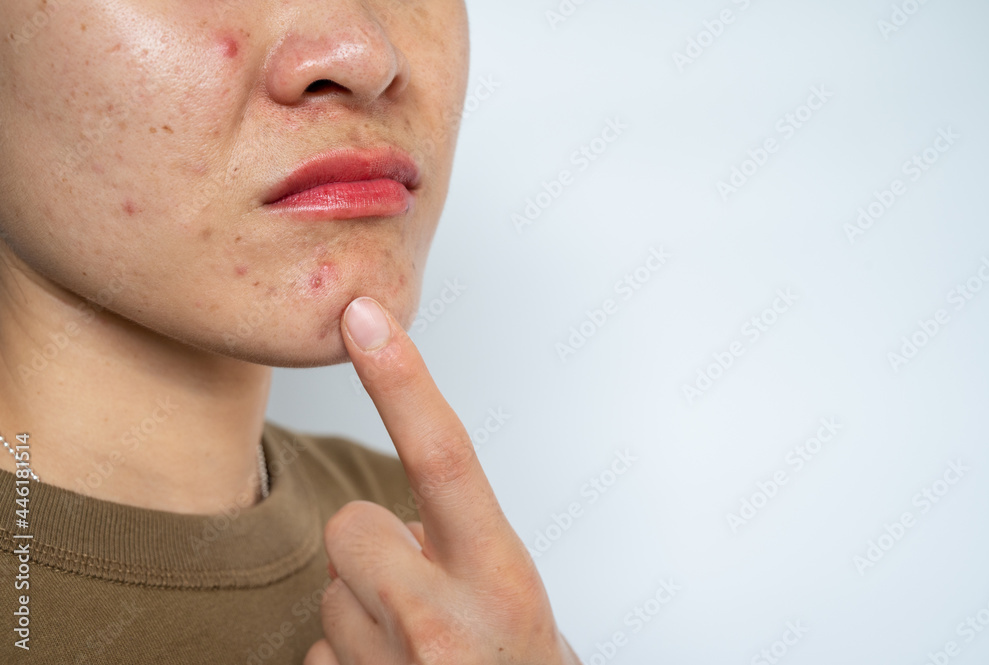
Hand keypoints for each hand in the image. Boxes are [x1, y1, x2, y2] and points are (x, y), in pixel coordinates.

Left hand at [303, 297, 581, 664]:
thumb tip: (400, 523)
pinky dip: (347, 664)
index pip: (446, 457)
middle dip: (374, 551)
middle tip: (422, 601)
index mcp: (501, 581)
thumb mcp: (516, 606)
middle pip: (352, 528)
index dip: (403, 378)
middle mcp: (444, 624)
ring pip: (329, 595)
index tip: (362, 316)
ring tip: (418, 656)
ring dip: (362, 616)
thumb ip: (463, 551)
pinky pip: (316, 654)